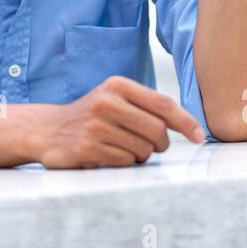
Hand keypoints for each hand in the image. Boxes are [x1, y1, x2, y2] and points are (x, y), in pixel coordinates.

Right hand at [30, 76, 206, 167]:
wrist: (48, 130)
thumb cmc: (92, 116)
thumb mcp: (115, 99)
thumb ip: (146, 106)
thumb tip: (189, 124)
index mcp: (117, 85)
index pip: (162, 103)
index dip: (185, 121)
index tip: (199, 136)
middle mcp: (106, 102)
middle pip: (157, 131)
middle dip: (160, 144)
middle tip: (151, 146)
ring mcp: (96, 125)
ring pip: (143, 150)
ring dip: (139, 155)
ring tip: (121, 147)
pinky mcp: (88, 148)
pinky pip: (125, 162)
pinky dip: (123, 162)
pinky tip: (107, 154)